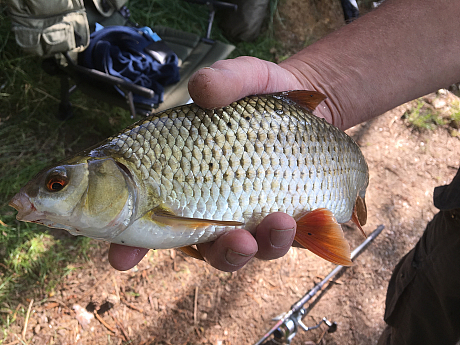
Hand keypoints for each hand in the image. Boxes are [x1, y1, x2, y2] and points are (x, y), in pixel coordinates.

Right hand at [109, 56, 305, 271]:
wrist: (311, 112)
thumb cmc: (265, 97)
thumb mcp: (246, 78)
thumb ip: (225, 81)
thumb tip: (201, 89)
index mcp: (184, 177)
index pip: (147, 214)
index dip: (129, 242)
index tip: (123, 258)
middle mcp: (210, 206)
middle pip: (202, 248)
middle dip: (220, 252)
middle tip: (238, 240)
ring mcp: (246, 221)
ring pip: (243, 252)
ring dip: (261, 247)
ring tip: (282, 222)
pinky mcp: (279, 224)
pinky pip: (280, 243)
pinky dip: (295, 238)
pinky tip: (310, 217)